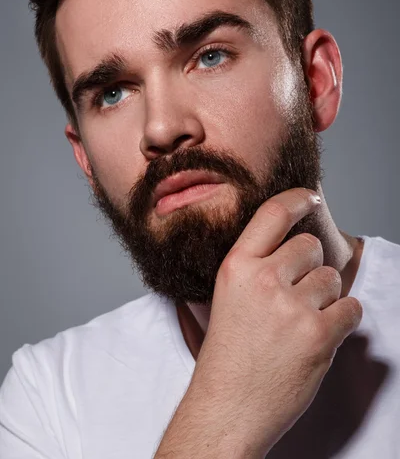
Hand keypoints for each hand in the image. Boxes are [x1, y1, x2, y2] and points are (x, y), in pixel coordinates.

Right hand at [189, 188, 362, 455]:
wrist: (227, 408)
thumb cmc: (227, 356)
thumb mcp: (227, 297)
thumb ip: (256, 268)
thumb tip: (296, 246)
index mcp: (236, 267)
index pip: (273, 213)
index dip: (297, 199)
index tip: (310, 198)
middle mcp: (263, 280)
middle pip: (310, 247)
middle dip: (311, 267)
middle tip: (296, 296)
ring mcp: (291, 307)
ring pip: (332, 279)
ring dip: (326, 299)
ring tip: (300, 325)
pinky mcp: (317, 334)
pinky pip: (351, 309)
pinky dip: (344, 322)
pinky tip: (319, 337)